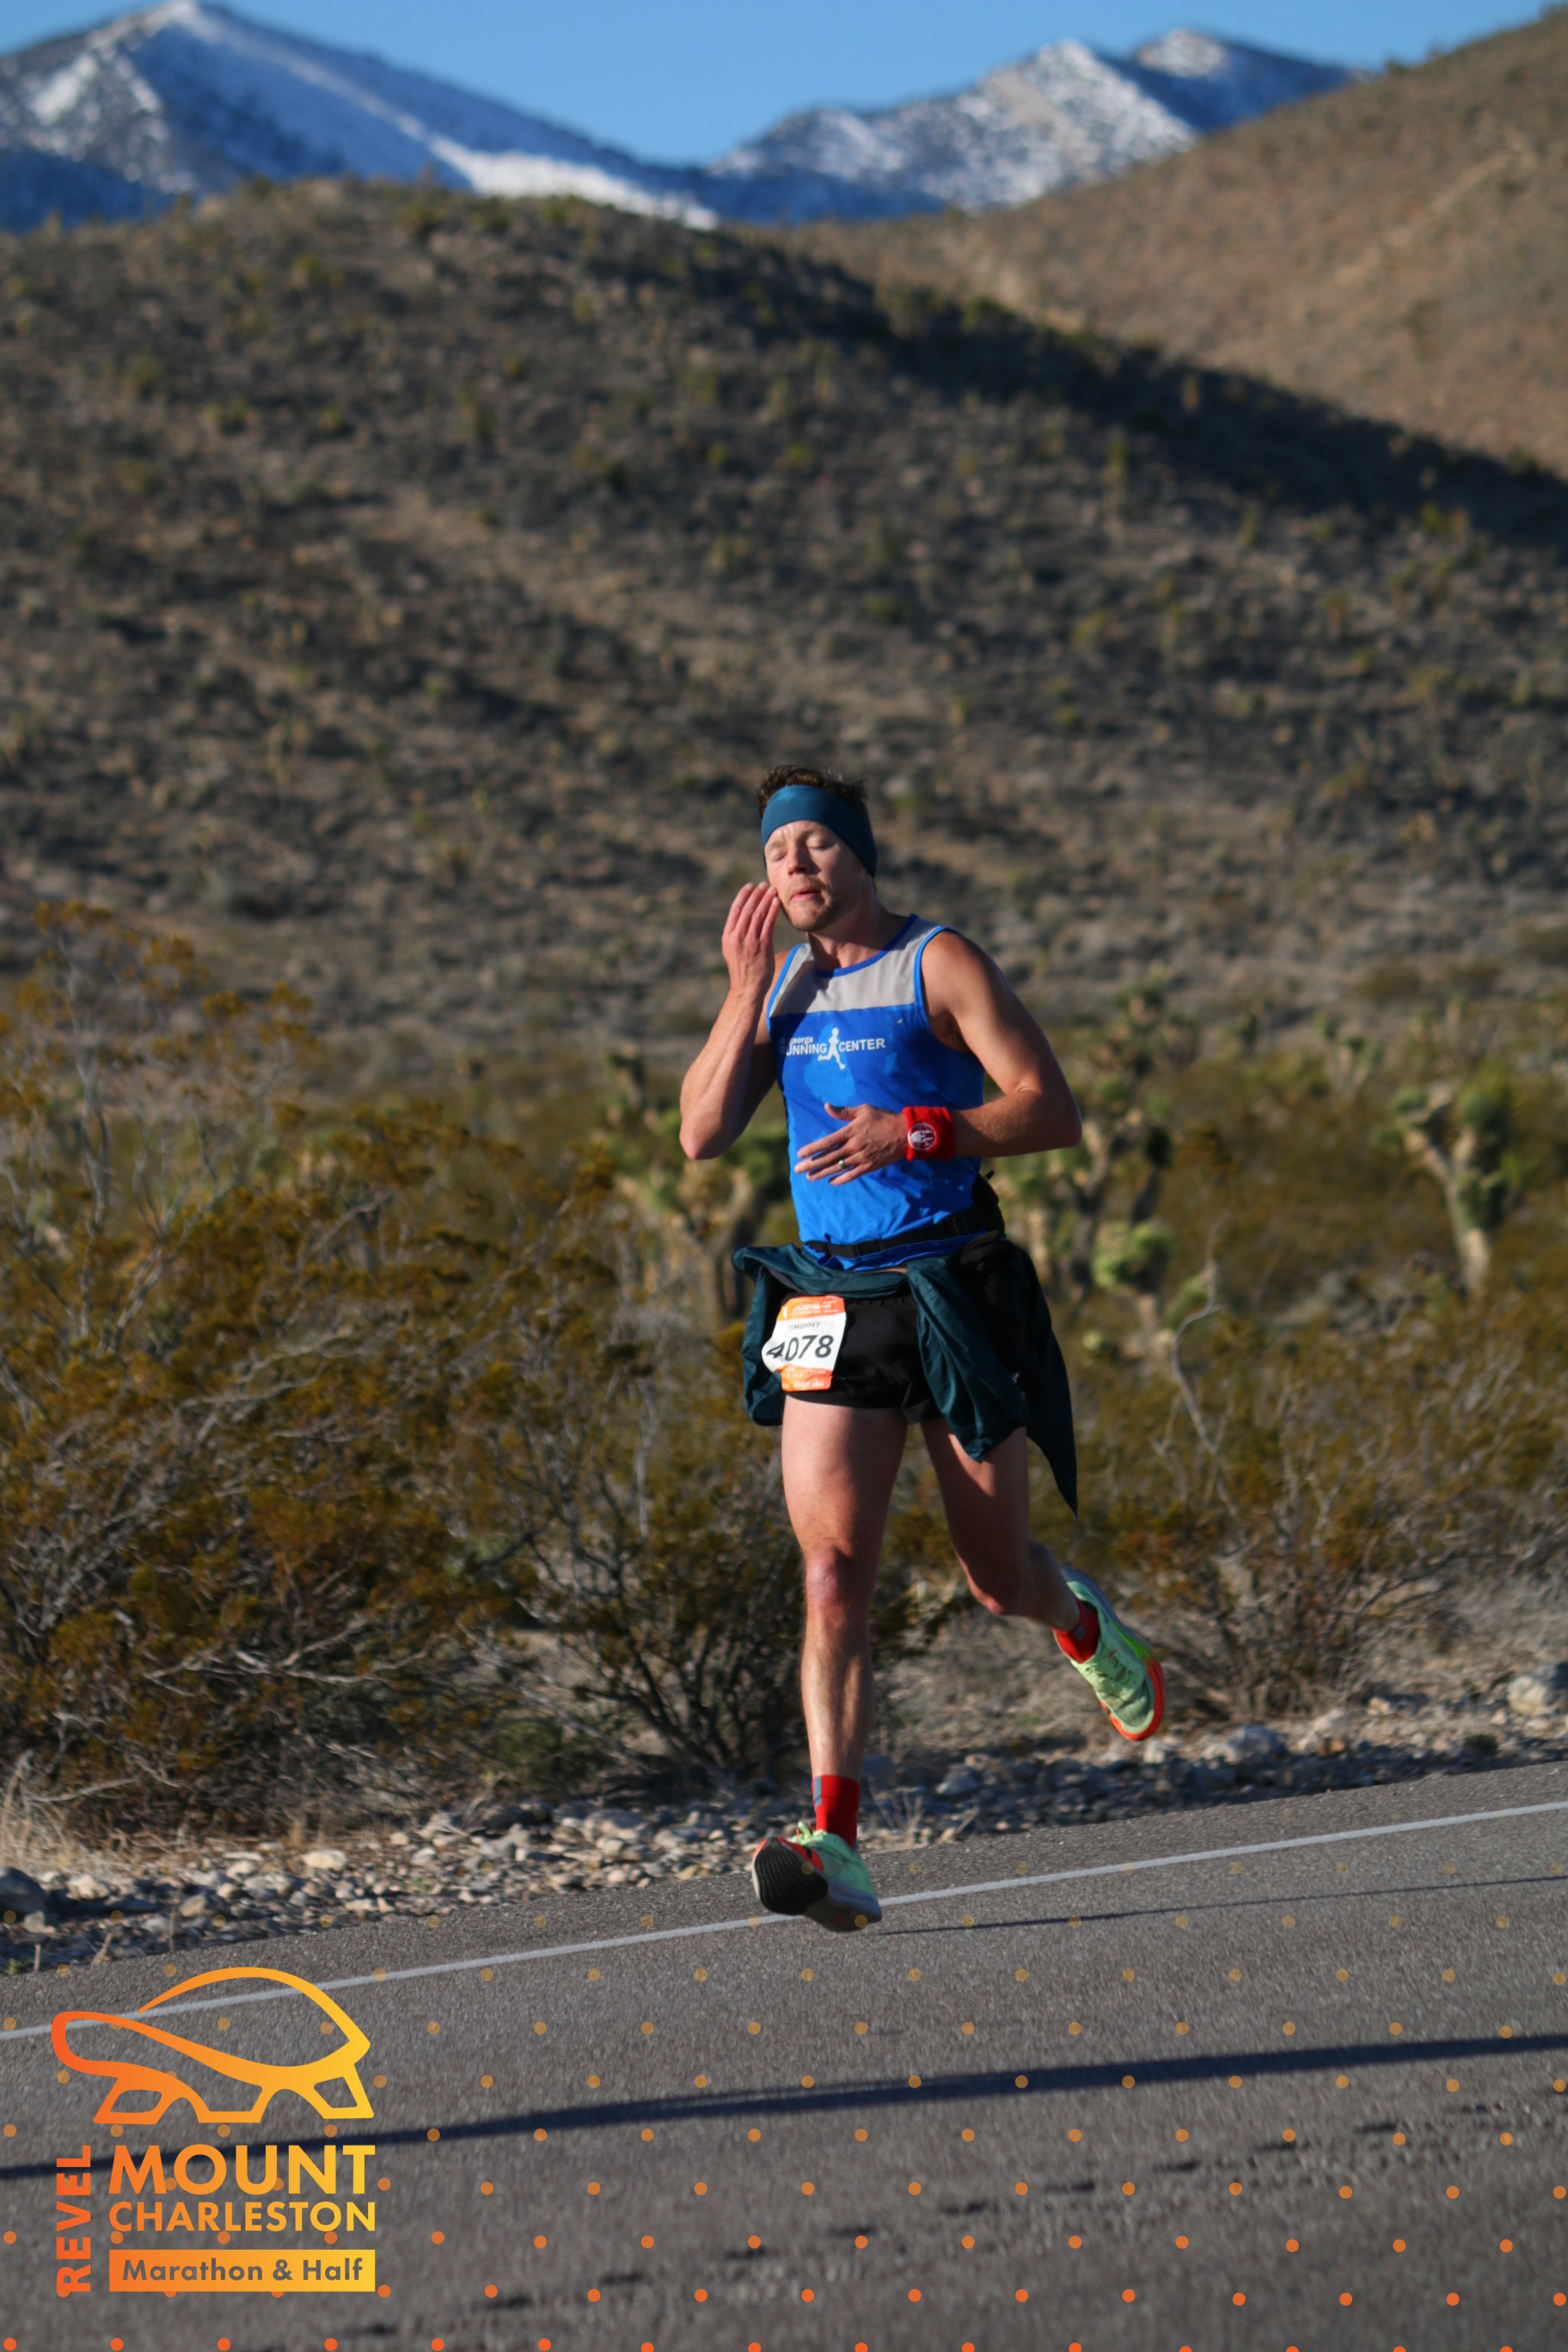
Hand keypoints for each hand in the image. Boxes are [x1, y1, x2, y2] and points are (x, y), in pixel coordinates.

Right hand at [721, 882, 780, 999]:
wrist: (747, 989)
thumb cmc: (743, 970)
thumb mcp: (733, 950)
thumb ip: (738, 934)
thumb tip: (747, 918)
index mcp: (728, 937)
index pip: (735, 910)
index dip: (743, 896)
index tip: (750, 886)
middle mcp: (737, 938)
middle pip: (747, 910)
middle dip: (756, 894)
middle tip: (764, 884)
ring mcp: (750, 942)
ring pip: (758, 915)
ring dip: (766, 899)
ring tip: (772, 890)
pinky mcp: (762, 947)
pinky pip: (768, 924)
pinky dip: (772, 911)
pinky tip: (776, 902)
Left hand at [795, 1102, 907, 1184]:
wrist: (905, 1133)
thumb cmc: (884, 1118)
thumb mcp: (863, 1110)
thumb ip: (843, 1111)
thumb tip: (826, 1106)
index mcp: (850, 1132)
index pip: (826, 1142)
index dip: (812, 1149)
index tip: (800, 1154)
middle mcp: (853, 1146)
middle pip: (828, 1157)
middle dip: (812, 1164)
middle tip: (798, 1170)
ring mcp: (861, 1158)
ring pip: (838, 1167)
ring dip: (822, 1173)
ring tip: (810, 1178)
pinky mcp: (869, 1166)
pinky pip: (852, 1175)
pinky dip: (841, 1179)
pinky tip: (831, 1182)